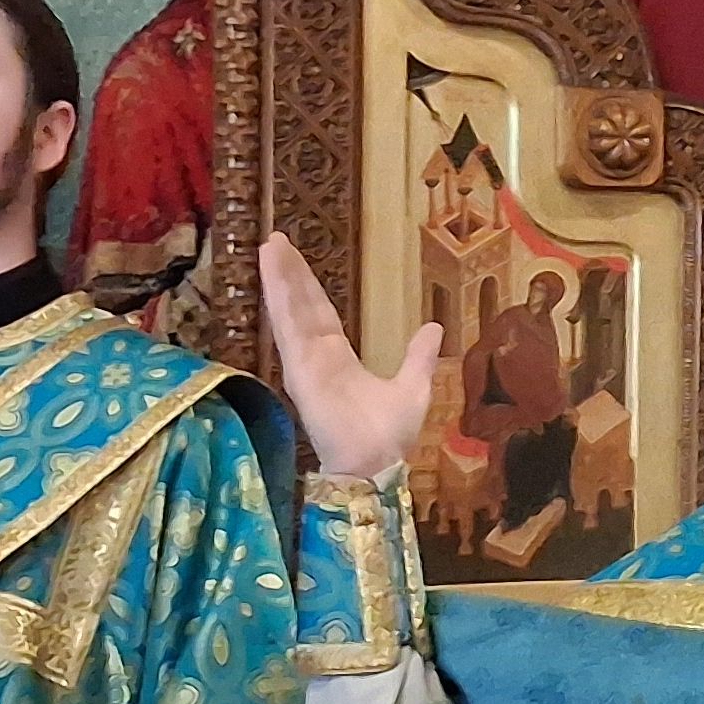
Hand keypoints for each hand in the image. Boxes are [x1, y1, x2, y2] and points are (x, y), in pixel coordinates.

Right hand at [260, 232, 440, 476]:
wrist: (377, 463)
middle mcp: (316, 358)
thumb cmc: (389, 435)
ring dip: (279, 278)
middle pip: (300, 306)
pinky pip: (288, 329)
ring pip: (290, 311)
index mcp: (338, 361)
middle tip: (275, 240)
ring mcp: (305, 363)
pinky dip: (279, 300)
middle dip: (289, 274)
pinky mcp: (299, 370)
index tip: (295, 261)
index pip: (319, 314)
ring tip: (269, 244)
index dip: (308, 288)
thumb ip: (418, 356)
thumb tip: (434, 328)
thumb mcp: (413, 385)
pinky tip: (271, 275)